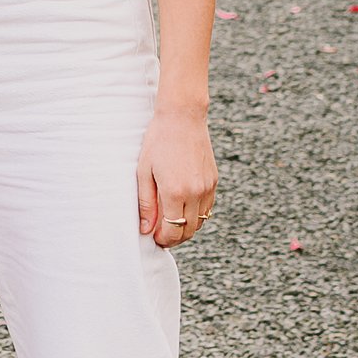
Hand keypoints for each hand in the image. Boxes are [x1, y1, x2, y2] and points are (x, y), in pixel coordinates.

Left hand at [136, 101, 217, 250]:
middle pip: (189, 231)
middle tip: (161, 234)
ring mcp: (207, 187)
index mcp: (175, 192)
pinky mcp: (214, 181)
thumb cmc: (158, 141)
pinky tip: (183, 208)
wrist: (182, 117)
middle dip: (175, 237)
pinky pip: (208, 208)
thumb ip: (146, 203)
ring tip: (171, 221)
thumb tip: (146, 229)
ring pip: (201, 222)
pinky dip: (197, 214)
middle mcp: (195, 193)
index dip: (163, 240)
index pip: (173, 231)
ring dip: (187, 227)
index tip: (155, 238)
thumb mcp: (144, 172)